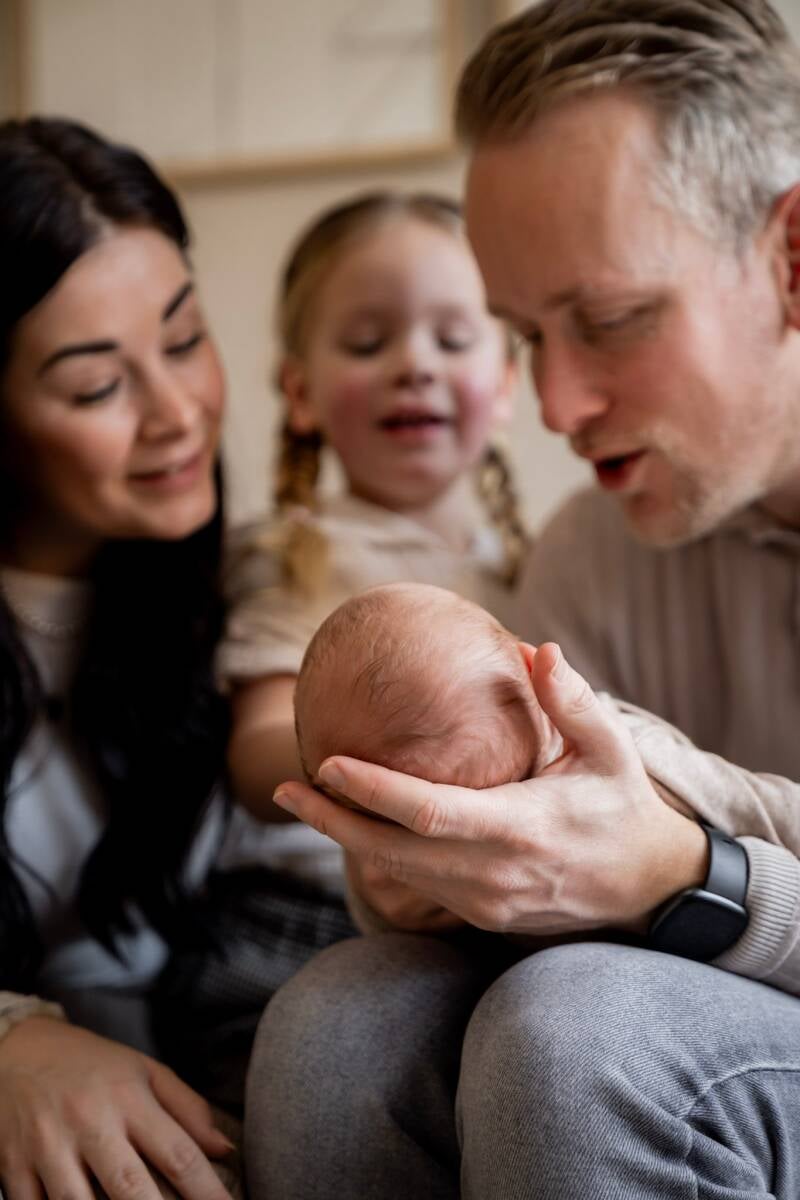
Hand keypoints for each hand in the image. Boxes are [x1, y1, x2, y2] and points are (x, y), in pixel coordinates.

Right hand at [0, 1017, 233, 1199]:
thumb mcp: (144, 1071)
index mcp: (129, 1096)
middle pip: (130, 1187)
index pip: (178, 1153)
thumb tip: (225, 1149)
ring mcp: (47, 1145)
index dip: (208, 1192)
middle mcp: (90, 1120)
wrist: (19, 1049)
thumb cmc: (93, 1066)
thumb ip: (187, 1109)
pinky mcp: (13, 1165)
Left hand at [274, 644, 707, 936]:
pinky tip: (352, 826)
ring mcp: (486, 901)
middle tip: (285, 785)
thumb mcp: (612, 749)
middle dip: (333, 820)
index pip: (430, 813)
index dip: (374, 791)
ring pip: (397, 873)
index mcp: (522, 827)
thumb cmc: (624, 807)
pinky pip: (417, 886)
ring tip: (303, 799)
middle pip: (393, 851)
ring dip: (346, 838)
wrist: (650, 889)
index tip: (329, 762)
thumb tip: (537, 648)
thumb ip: (572, 701)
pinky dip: (379, 855)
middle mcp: (495, 873)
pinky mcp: (483, 915)